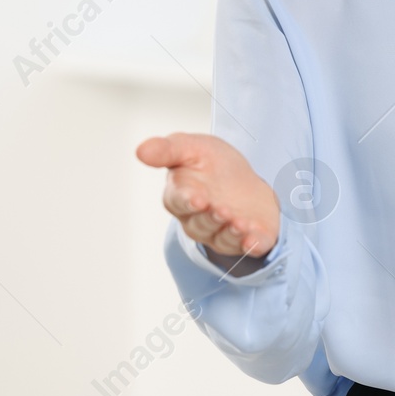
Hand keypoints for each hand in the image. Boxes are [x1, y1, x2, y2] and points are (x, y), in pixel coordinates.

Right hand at [136, 131, 280, 265]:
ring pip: (223, 238)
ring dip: (231, 233)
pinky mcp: (248, 237)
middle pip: (201, 224)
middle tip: (221, 210)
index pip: (179, 202)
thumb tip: (141, 151)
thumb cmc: (212, 164)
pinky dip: (250, 245)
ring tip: (240, 223)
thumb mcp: (191, 148)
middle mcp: (199, 220)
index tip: (197, 199)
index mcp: (181, 197)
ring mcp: (223, 232)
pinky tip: (253, 241)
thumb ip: (167, 150)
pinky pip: (248, 247)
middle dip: (211, 219)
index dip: (188, 202)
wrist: (245, 177)